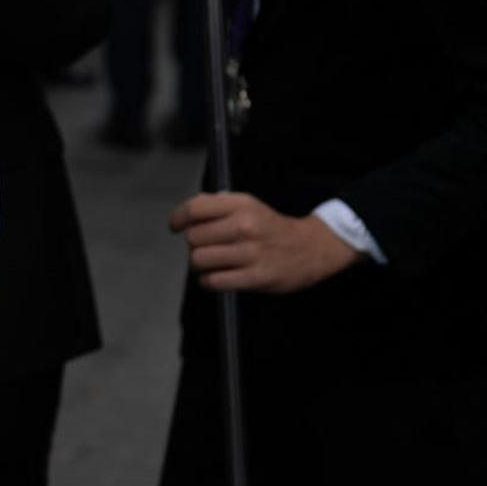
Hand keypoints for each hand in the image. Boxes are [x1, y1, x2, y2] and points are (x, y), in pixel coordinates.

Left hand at [169, 192, 363, 293]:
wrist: (311, 248)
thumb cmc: (270, 226)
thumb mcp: (247, 204)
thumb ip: (216, 204)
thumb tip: (186, 212)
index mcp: (241, 205)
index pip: (194, 209)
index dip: (177, 218)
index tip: (175, 226)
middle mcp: (245, 226)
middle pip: (193, 237)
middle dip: (194, 243)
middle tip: (205, 246)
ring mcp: (251, 253)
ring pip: (199, 260)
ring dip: (200, 263)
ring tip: (211, 262)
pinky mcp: (256, 277)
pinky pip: (214, 281)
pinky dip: (209, 281)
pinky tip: (217, 276)